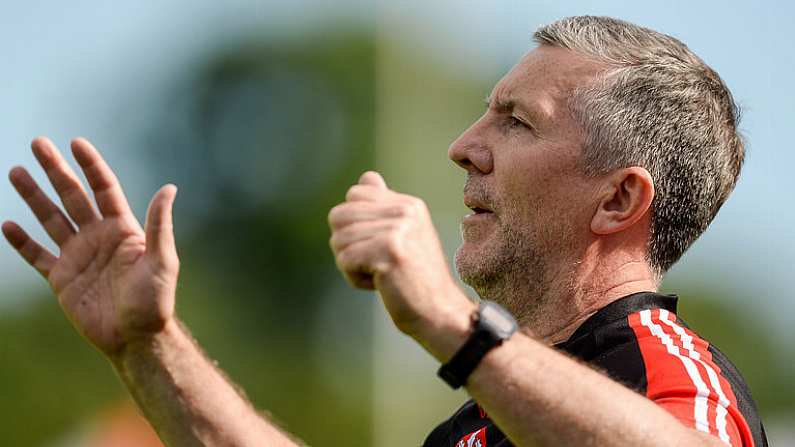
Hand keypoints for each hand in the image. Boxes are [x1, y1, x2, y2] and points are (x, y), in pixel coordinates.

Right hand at [2, 137, 178, 355]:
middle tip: (37, 143)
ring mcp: (78, 256)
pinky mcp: (62, 279)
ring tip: (15, 172)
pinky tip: (8, 224)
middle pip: (72, 196)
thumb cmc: (155, 301)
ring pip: (50, 219)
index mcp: (122, 229)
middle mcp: (98, 237)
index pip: (104, 189)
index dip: (90, 165)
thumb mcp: (162, 261)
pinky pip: (37, 256)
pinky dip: (22, 242)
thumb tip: (170, 187)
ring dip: (33, 196)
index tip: (76, 143)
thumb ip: (160, 225)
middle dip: (55, 170)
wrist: (136, 338)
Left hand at [329, 172, 473, 349]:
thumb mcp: (404, 234)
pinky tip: (379, 284)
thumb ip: (384, 206)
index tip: (378, 245)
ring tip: (380, 275)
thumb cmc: (415, 279)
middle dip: (346, 244)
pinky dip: (355, 279)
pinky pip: (345, 259)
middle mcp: (404, 211)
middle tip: (373, 263)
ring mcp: (397, 230)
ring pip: (339, 240)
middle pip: (339, 215)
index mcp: (408, 204)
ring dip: (351, 265)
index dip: (354, 224)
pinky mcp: (389, 251)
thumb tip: (367, 177)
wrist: (439, 313)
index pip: (354, 194)